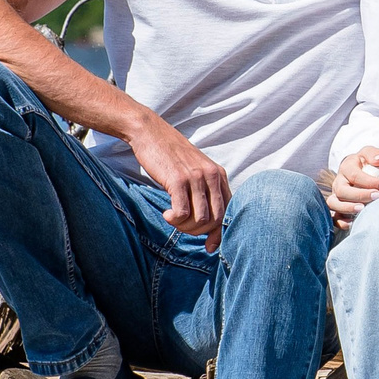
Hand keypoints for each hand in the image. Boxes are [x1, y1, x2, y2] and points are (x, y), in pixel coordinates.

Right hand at [127, 114, 229, 251]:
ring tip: (173, 219)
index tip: (208, 246)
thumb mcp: (195, 170)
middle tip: (183, 227)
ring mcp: (196, 177)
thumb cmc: (170, 156)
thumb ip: (205, 191)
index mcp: (219, 175)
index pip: (228, 211)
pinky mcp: (178, 180)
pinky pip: (183, 213)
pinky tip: (166, 214)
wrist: (150, 132)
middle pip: (215, 220)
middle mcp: (211, 176)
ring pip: (200, 219)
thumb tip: (209, 224)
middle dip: (199, 232)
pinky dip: (175, 220)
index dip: (219, 233)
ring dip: (185, 227)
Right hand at [326, 147, 378, 224]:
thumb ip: (373, 153)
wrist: (358, 172)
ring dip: (347, 208)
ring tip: (362, 209)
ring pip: (334, 203)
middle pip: (342, 190)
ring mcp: (336, 196)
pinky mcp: (336, 208)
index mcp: (346, 167)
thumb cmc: (365, 163)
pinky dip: (340, 221)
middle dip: (360, 195)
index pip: (354, 175)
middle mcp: (338, 182)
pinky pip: (333, 216)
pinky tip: (352, 223)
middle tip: (377, 197)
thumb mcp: (369, 153)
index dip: (370, 182)